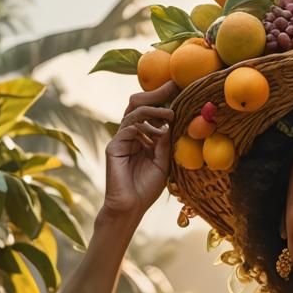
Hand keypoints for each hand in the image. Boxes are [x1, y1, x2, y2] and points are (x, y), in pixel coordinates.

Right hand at [102, 80, 178, 220]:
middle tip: (172, 85)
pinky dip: (145, 127)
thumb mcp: (162, 162)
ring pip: (134, 113)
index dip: (161, 99)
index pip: (150, 112)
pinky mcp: (114, 146)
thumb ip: (164, 143)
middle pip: (138, 104)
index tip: (178, 88)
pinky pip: (129, 128)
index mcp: (141, 137)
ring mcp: (121, 139)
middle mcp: (129, 134)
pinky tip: (159, 132)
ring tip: (170, 114)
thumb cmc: (146, 188)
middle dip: (155, 94)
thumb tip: (170, 121)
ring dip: (154, 110)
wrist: (130, 207)